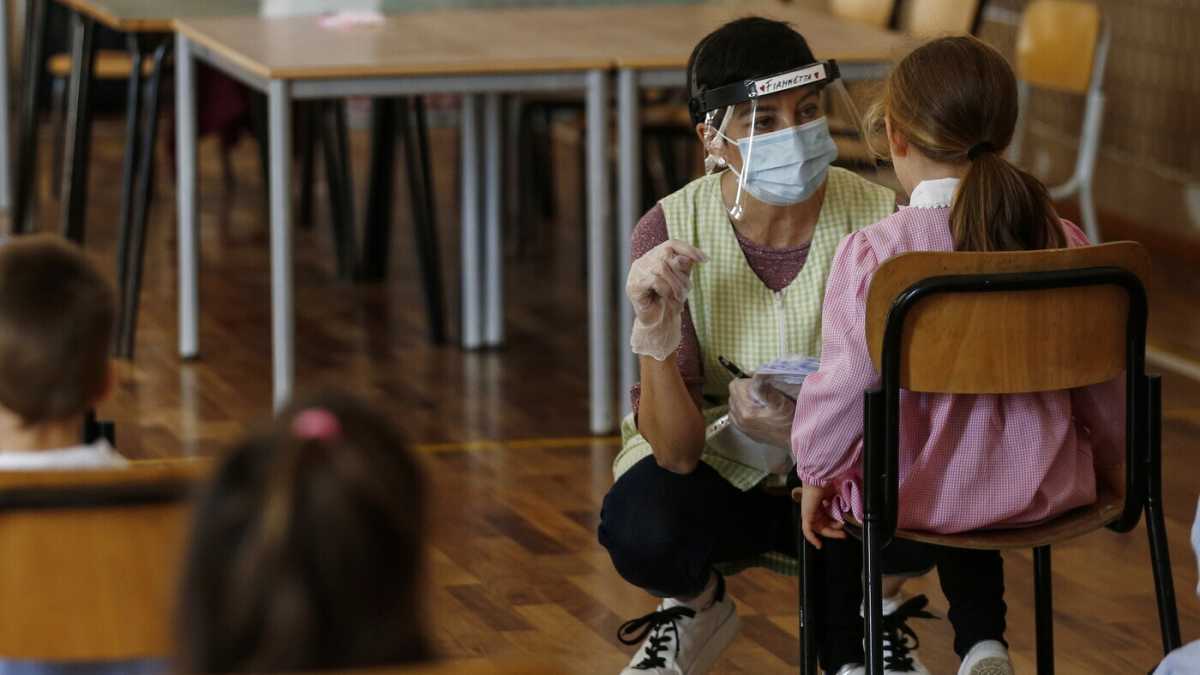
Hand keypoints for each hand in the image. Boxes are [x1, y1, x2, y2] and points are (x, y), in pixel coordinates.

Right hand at [626, 240, 706, 360]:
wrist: (656, 324)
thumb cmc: (668, 301)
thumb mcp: (681, 281)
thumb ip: (683, 268)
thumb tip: (687, 258)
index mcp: (655, 257)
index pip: (671, 244)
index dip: (688, 249)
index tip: (705, 260)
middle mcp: (644, 261)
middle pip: (666, 255)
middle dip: (681, 274)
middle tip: (688, 291)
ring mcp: (636, 272)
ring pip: (661, 267)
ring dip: (676, 284)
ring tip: (680, 298)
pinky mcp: (633, 285)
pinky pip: (655, 281)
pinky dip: (667, 291)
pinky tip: (670, 299)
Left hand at [727, 375, 794, 447]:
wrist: (794, 439)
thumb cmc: (789, 420)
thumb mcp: (780, 400)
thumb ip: (765, 386)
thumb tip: (755, 375)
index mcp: (747, 410)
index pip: (735, 386)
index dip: (745, 379)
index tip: (756, 380)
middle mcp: (740, 419)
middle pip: (732, 394)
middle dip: (742, 388)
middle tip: (757, 388)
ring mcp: (741, 427)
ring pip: (732, 405)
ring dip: (740, 399)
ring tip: (755, 399)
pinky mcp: (745, 432)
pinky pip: (734, 416)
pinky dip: (740, 409)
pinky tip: (752, 409)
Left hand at [790, 483, 845, 548]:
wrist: (818, 480)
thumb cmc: (826, 483)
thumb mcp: (837, 495)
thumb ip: (842, 503)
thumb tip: (851, 510)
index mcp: (819, 503)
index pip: (826, 517)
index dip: (834, 524)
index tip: (843, 527)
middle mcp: (813, 509)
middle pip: (823, 524)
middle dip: (834, 530)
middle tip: (844, 534)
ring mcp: (808, 513)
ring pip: (819, 528)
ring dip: (830, 532)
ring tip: (841, 532)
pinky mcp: (806, 516)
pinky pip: (807, 531)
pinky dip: (812, 539)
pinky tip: (819, 545)